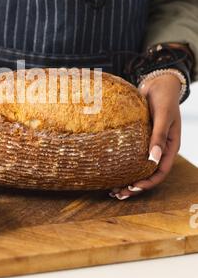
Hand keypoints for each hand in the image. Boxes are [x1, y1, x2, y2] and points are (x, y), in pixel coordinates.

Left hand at [110, 74, 181, 199]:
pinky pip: (130, 155)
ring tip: (111, 189)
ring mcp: (148, 144)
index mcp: (169, 147)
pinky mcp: (138, 138)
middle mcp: (159, 149)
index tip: (132, 188)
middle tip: (116, 194)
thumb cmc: (164, 97)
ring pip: (137, 167)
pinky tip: (109, 169)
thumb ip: (158, 136)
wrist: (157, 83)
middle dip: (134, 187)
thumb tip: (153, 159)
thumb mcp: (162, 116)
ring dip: (126, 179)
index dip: (147, 183)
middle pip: (147, 174)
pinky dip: (121, 164)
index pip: (160, 172)